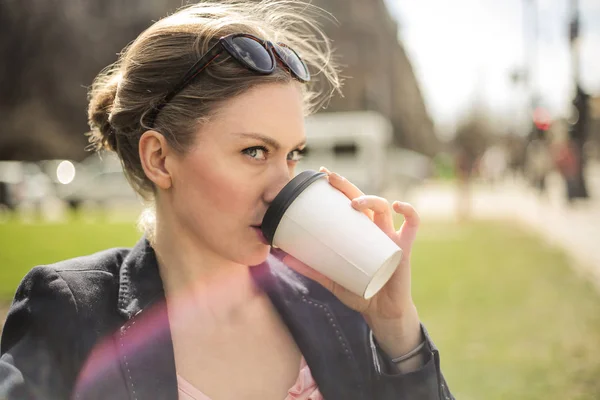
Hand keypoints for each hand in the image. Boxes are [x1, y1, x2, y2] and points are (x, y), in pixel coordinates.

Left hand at [279, 167, 422, 358]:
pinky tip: (398, 206)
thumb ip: (310, 268)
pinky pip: (412, 225)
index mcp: (359, 231)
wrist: (381, 313)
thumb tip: (281, 256)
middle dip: (347, 186)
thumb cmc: (359, 292)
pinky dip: (409, 212)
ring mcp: (390, 236)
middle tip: (331, 177)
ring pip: (383, 208)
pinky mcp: (404, 248)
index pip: (349, 201)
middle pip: (363, 199)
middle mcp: (374, 229)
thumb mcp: (330, 279)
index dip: (338, 186)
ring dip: (370, 200)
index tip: (322, 173)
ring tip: (355, 203)